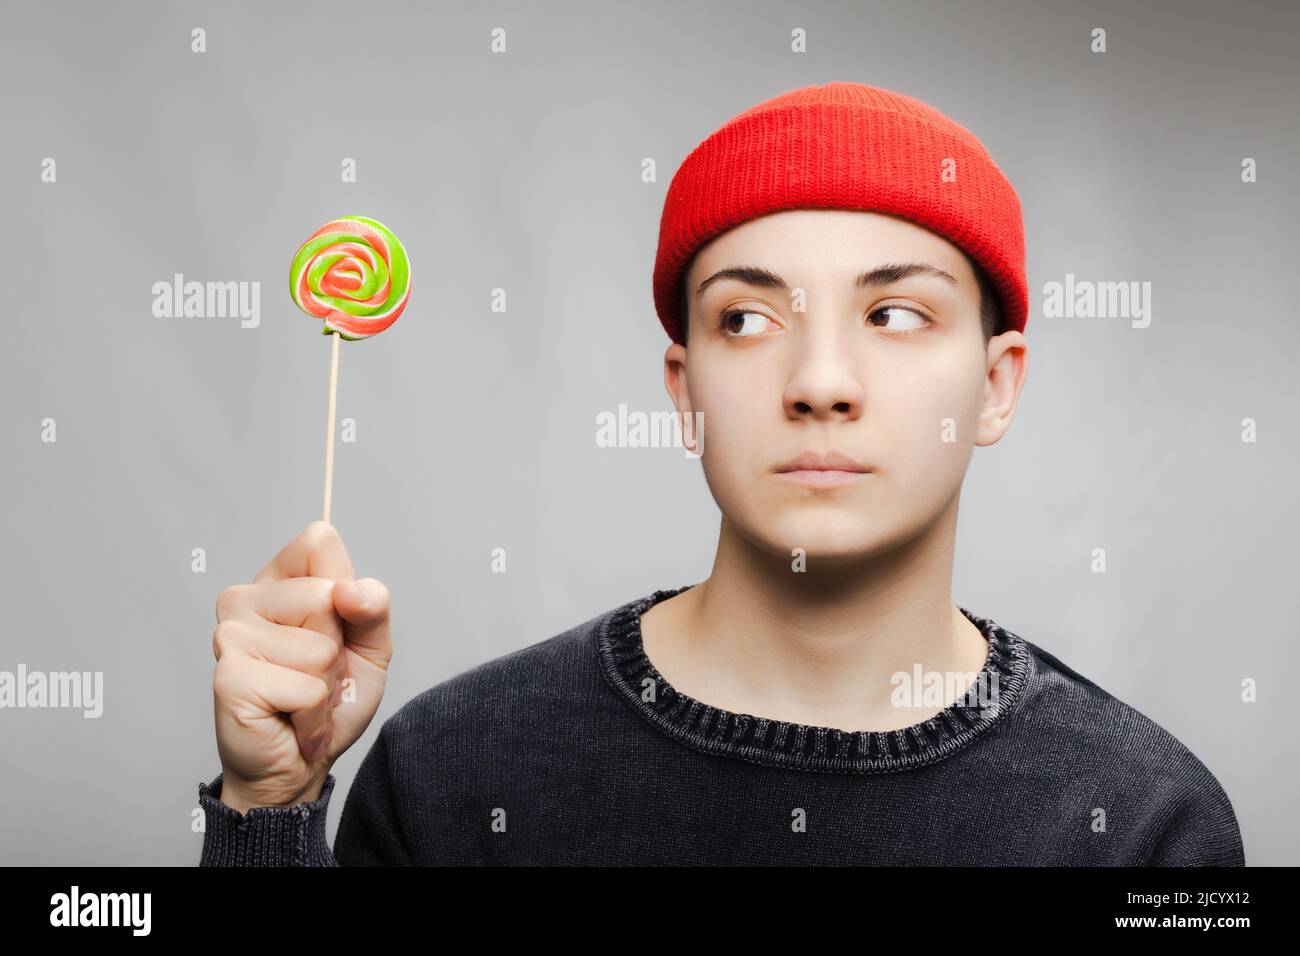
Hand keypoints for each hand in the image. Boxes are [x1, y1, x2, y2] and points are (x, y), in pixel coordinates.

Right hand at [210, 521, 391, 812]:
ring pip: (320, 648)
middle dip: (338, 646)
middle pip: (325, 595)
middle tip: (316, 674)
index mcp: (278, 581)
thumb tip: (348, 591)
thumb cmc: (331, 701)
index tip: (335, 624)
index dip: (345, 587)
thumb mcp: (370, 644)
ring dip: (325, 685)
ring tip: (301, 698)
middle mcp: (244, 599)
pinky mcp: (230, 677)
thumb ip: (373, 605)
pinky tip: (291, 720)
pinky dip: (315, 716)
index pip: (319, 540)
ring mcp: (231, 636)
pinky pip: (308, 690)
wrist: (300, 766)